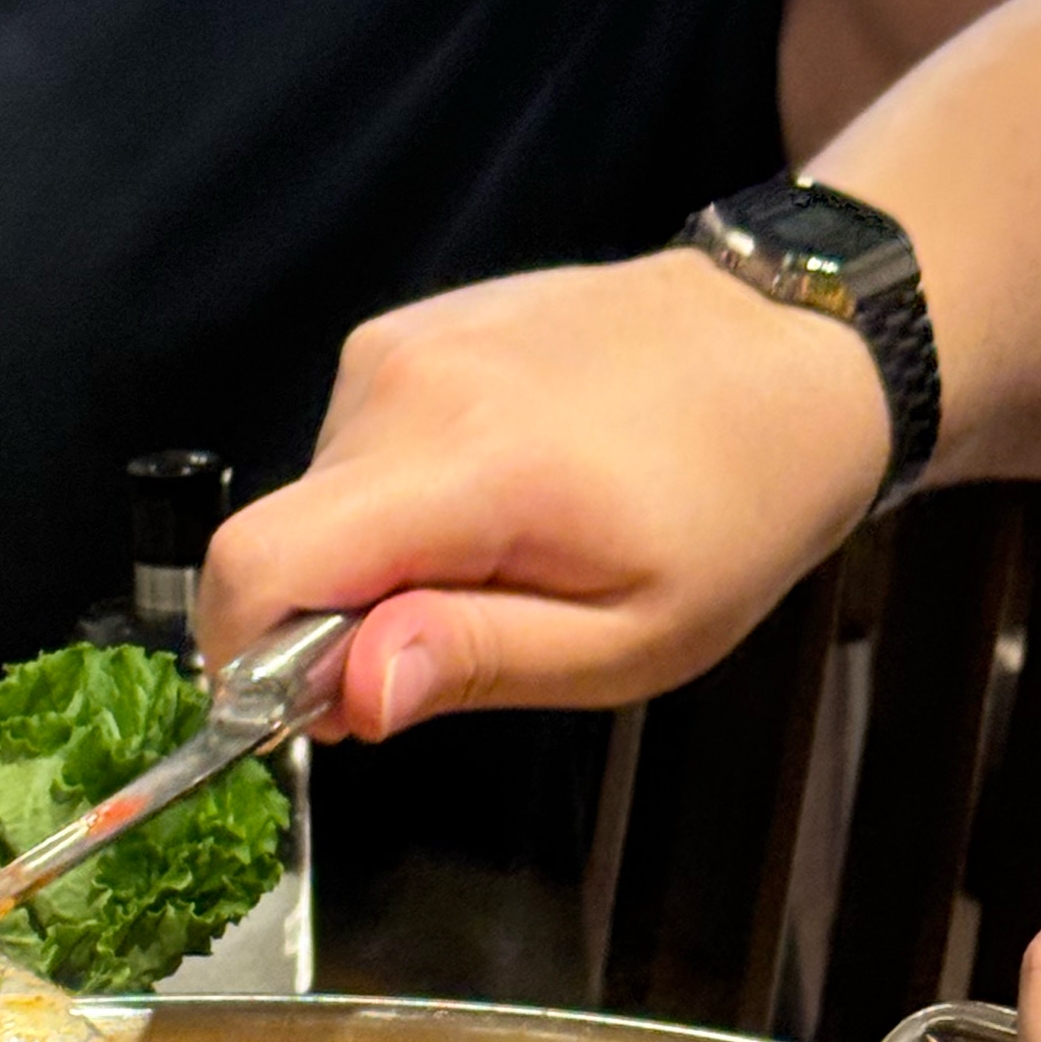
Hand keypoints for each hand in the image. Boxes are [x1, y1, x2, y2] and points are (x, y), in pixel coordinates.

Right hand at [197, 251, 891, 737]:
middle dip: (330, 626)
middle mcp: (406, 385)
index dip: (245, 662)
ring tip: (501, 557)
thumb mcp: (630, 640)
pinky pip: (348, 454)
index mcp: (466, 464)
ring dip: (374, 565)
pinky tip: (495, 497)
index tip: (318, 710)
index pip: (257, 567)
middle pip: (280, 547)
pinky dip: (393, 503)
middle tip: (457, 644)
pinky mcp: (405, 331)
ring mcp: (399, 344)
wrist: (795, 349)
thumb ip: (477, 662)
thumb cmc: (731, 513)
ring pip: (313, 507)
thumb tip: (347, 695)